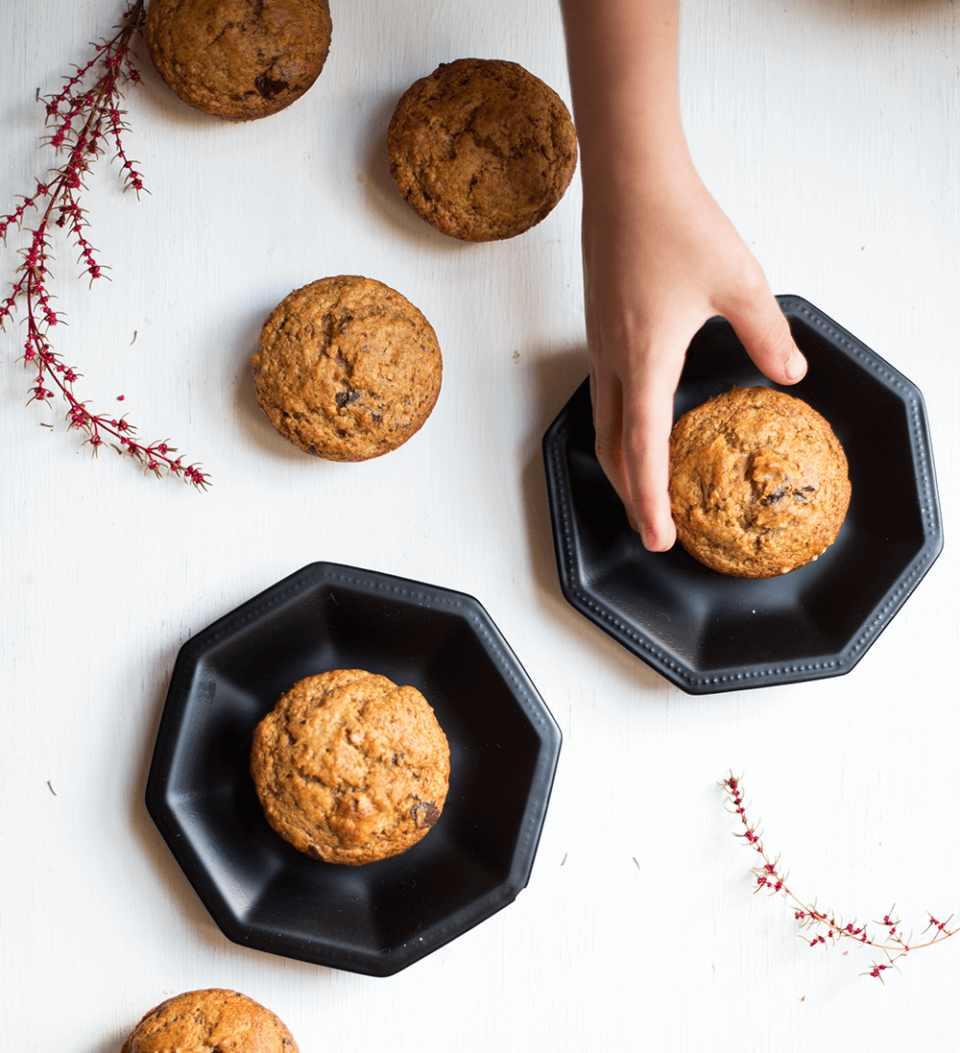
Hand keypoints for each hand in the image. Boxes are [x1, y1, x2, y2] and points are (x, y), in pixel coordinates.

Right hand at [582, 160, 806, 550]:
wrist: (628, 178)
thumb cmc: (677, 223)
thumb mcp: (740, 282)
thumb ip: (767, 335)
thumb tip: (791, 374)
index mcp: (646, 360)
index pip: (644, 449)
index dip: (650, 501)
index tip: (659, 538)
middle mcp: (614, 360)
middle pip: (611, 446)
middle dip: (629, 492)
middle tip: (651, 524)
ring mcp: (600, 343)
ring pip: (603, 420)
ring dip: (620, 459)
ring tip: (643, 483)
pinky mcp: (600, 325)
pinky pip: (605, 391)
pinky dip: (618, 424)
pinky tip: (640, 418)